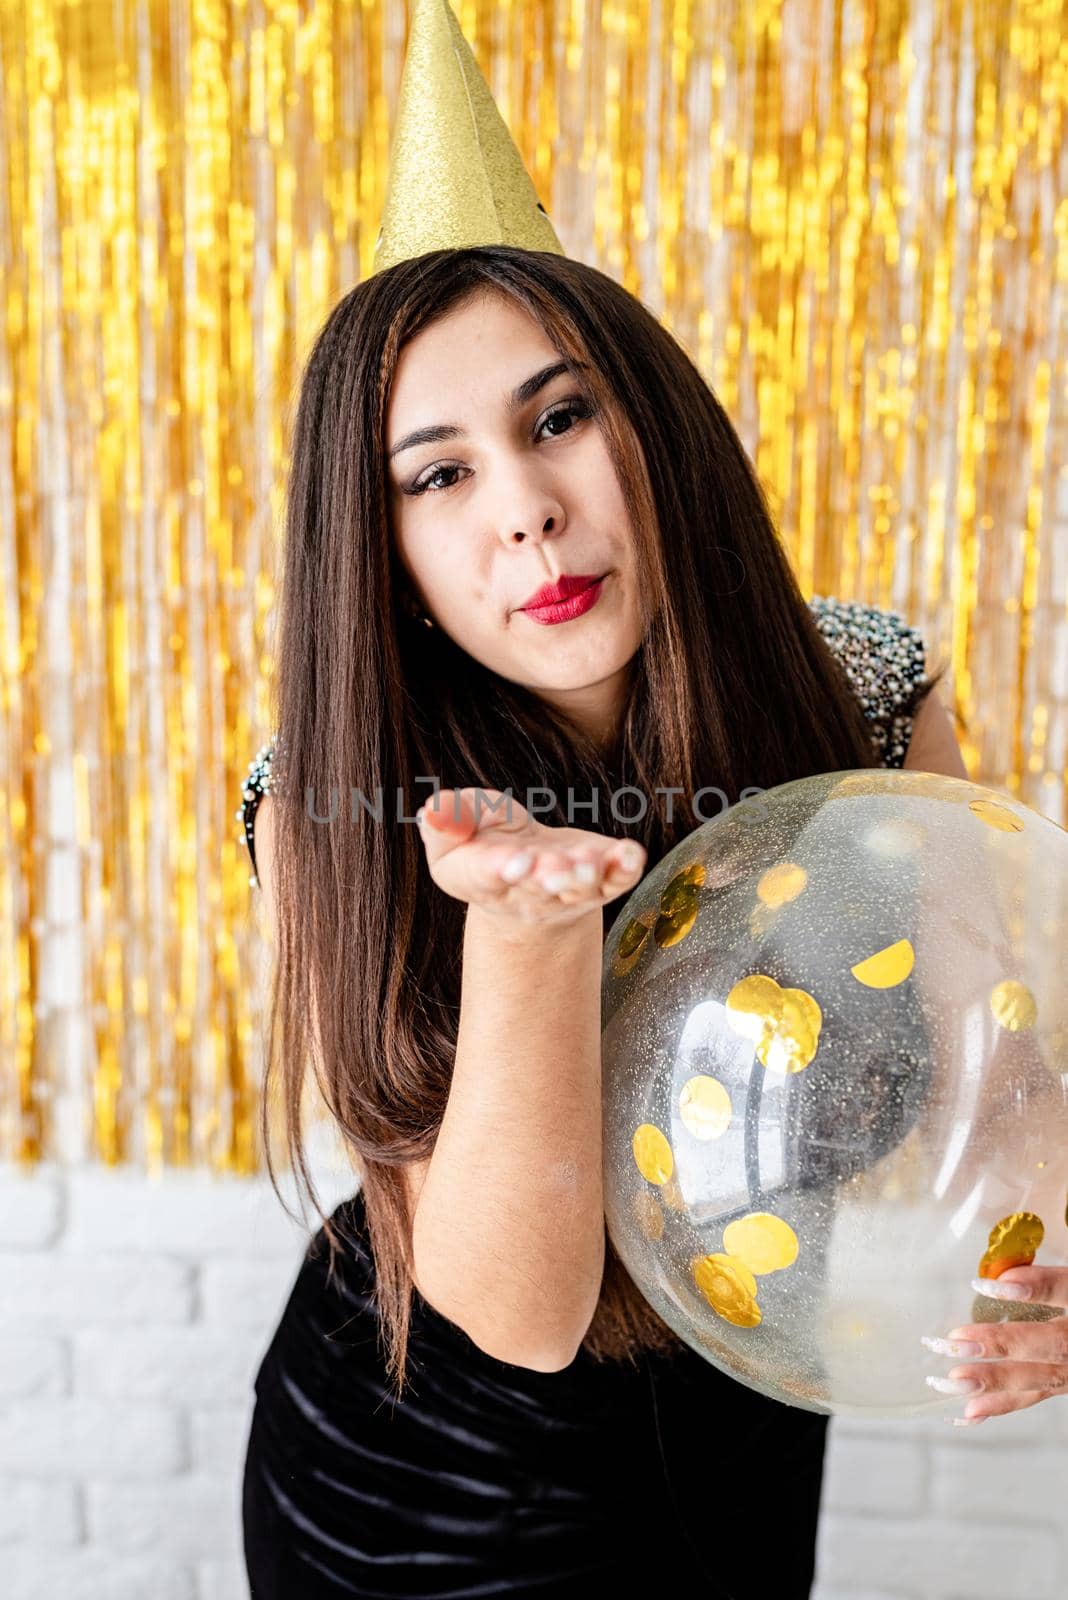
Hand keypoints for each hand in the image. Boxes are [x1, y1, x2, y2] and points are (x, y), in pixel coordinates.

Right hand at [415, 786, 646, 926]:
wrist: (527, 870)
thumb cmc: (483, 843)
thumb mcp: (455, 827)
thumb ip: (446, 818)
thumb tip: (432, 810)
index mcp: (484, 878)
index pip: (491, 876)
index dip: (502, 869)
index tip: (514, 861)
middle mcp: (529, 894)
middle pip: (539, 888)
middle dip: (549, 877)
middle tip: (555, 867)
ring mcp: (570, 890)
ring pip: (579, 889)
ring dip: (586, 877)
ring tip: (590, 863)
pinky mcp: (604, 879)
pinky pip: (618, 880)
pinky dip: (626, 868)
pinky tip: (630, 853)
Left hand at [921, 1265, 1067, 1422]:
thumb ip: (1047, 1272)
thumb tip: (1004, 1258)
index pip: (1067, 1290)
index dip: (1035, 1287)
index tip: (985, 1284)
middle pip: (1053, 1344)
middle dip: (1003, 1344)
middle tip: (957, 1343)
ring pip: (1043, 1378)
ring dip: (997, 1381)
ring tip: (956, 1380)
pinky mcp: (1063, 1383)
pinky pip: (1036, 1396)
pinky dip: (1002, 1404)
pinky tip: (970, 1409)